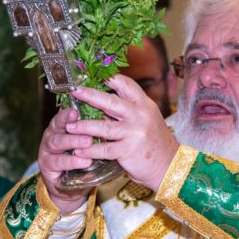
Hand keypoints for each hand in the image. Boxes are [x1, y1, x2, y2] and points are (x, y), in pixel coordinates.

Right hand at [38, 107, 93, 213]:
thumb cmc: (80, 157)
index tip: (76, 111)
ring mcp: (47, 152)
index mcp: (59, 127)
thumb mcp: (85, 142)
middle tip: (87, 125)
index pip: (63, 115)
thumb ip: (91, 129)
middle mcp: (50, 136)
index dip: (68, 113)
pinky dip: (72, 161)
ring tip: (88, 142)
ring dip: (73, 141)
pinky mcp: (47, 167)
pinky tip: (85, 161)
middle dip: (72, 126)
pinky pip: (59, 162)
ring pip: (57, 143)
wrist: (70, 187)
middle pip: (57, 127)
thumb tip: (108, 112)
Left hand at [66, 74, 178, 190]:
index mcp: (144, 104)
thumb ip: (127, 108)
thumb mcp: (146, 118)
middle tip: (75, 91)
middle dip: (90, 95)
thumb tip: (100, 99)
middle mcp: (140, 115)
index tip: (92, 75)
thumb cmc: (154, 140)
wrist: (169, 164)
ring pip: (104, 127)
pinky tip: (79, 151)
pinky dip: (90, 150)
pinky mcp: (128, 151)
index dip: (108, 78)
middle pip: (111, 102)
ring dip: (84, 126)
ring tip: (69, 126)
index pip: (126, 84)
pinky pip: (105, 149)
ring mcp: (134, 133)